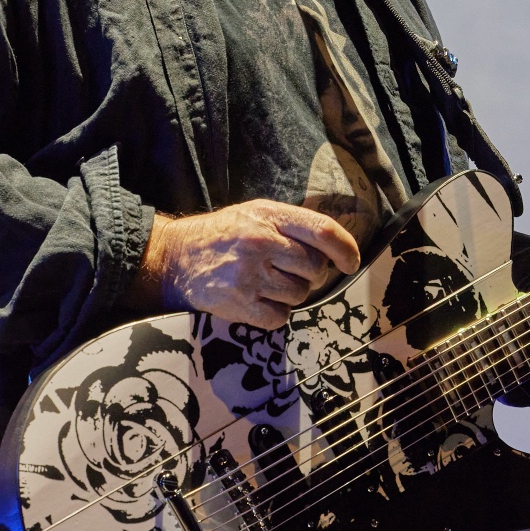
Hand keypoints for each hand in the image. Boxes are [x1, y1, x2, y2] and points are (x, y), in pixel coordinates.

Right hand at [134, 200, 360, 328]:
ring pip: (300, 294)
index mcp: (270, 216)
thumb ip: (293, 225)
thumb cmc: (226, 234)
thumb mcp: (257, 213)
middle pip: (315, 268)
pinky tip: (260, 301)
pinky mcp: (240, 304)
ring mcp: (250, 275)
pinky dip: (277, 314)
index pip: (323, 231)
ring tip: (270, 283)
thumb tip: (335, 246)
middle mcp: (261, 243)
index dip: (346, 249)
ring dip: (293, 293)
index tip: (351, 263)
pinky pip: (281, 317)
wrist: (178, 257)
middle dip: (312, 274)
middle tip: (292, 271)